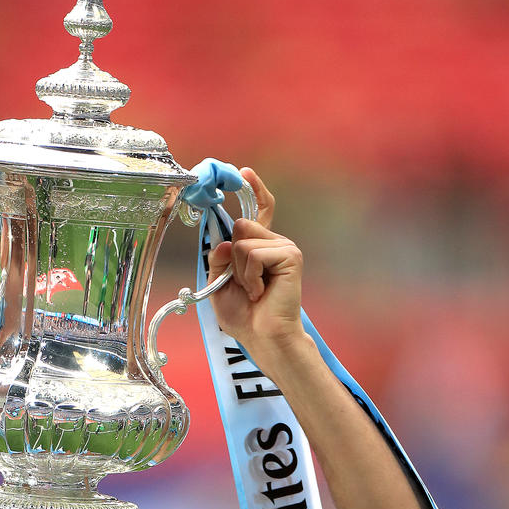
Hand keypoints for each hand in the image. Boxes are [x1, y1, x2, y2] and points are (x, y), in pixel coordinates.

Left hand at [207, 169, 307, 379]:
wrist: (263, 337)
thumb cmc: (244, 316)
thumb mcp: (219, 283)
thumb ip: (218, 258)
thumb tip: (226, 240)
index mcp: (259, 247)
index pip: (258, 211)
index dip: (253, 190)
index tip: (244, 172)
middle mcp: (274, 243)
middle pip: (239, 226)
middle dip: (231, 258)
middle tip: (243, 284)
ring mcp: (284, 247)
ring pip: (243, 241)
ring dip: (240, 271)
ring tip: (253, 291)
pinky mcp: (290, 255)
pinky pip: (253, 254)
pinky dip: (249, 275)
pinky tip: (260, 291)